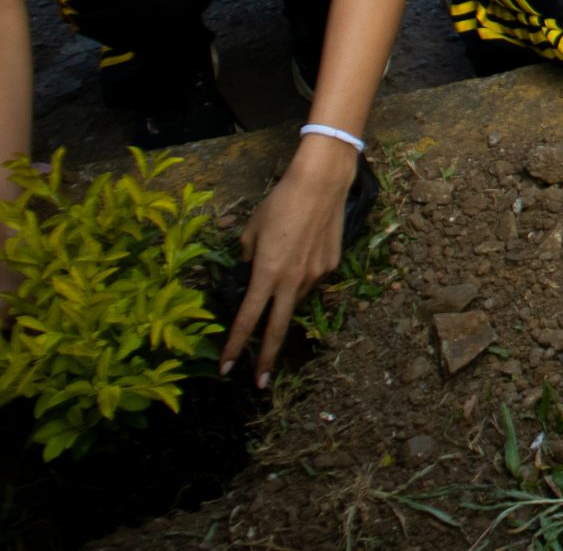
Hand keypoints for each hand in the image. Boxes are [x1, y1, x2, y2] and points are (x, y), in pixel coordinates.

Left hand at [221, 135, 354, 387]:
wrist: (322, 183)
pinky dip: (302, 275)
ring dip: (285, 296)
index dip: (234, 345)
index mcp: (266, 273)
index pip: (247, 319)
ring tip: (285, 263)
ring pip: (294, 297)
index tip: (225, 368)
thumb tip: (250, 270)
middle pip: (276, 328)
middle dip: (265, 358)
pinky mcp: (331, 265)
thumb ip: (248, 257)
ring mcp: (314, 274)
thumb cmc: (280, 202)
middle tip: (259, 383)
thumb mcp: (252, 229)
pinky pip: (311, 279)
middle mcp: (291, 280)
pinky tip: (303, 250)